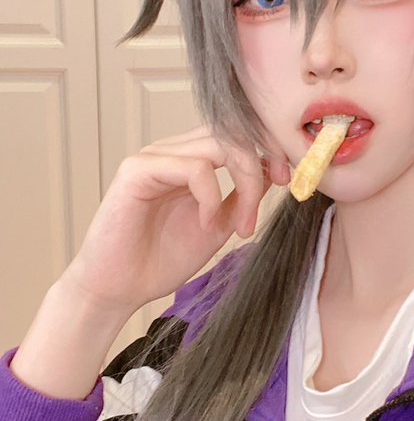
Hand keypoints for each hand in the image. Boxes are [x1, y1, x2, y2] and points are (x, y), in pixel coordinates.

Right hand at [60, 125, 289, 313]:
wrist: (118, 289)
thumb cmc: (160, 259)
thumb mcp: (217, 224)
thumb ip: (240, 196)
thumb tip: (273, 171)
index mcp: (190, 161)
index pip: (235, 133)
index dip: (268, 148)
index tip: (287, 179)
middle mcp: (171, 152)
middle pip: (232, 132)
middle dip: (263, 161)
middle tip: (279, 192)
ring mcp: (153, 158)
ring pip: (217, 144)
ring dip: (243, 181)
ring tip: (241, 224)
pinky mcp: (136, 171)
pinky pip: (191, 167)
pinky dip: (210, 194)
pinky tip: (207, 223)